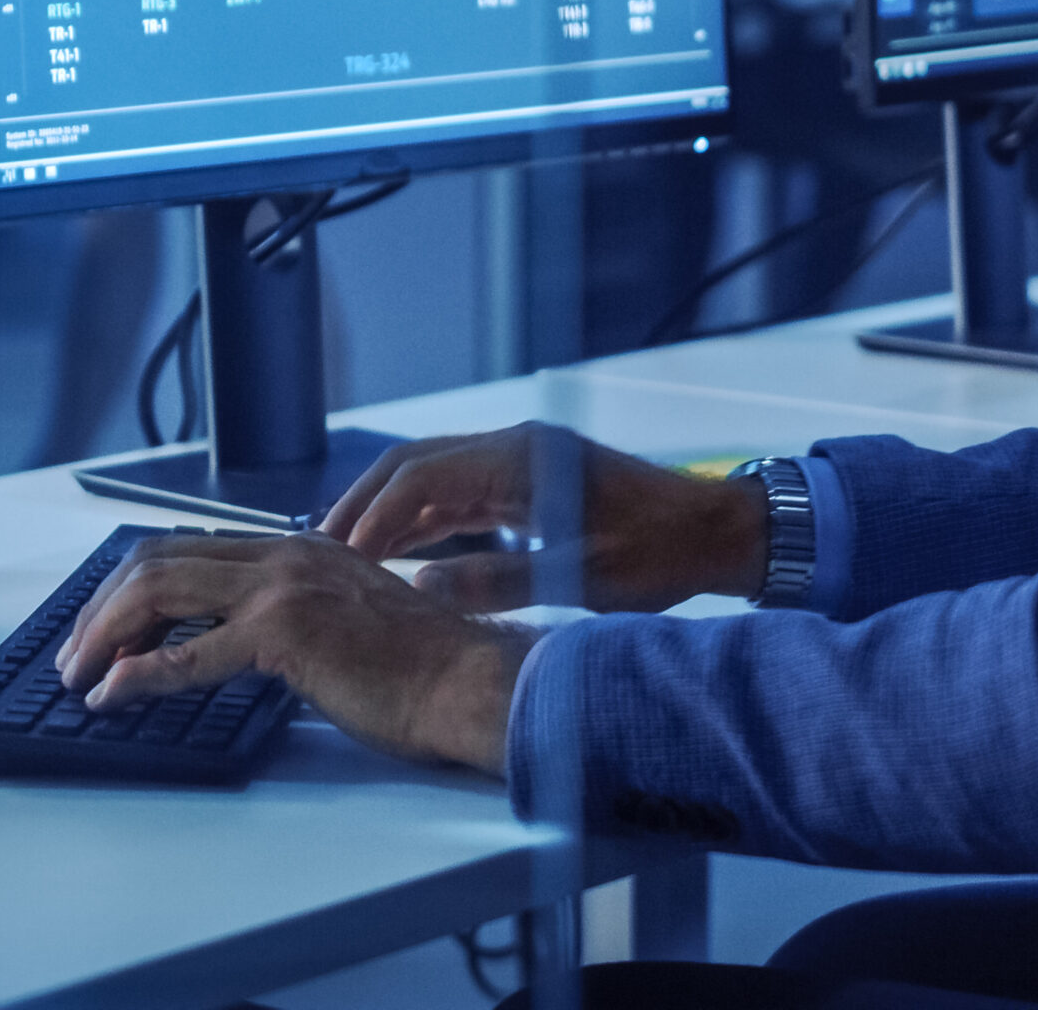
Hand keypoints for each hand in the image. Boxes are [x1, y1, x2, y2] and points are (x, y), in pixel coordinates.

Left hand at [54, 532, 529, 771]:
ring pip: (160, 591)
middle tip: (73, 655)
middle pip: (158, 560)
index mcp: (297, 546)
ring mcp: (282, 586)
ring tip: (79, 675)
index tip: (103, 628)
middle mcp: (284, 553)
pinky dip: (138, 676)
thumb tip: (230, 644)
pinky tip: (113, 696)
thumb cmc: (417, 669)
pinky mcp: (283, 632)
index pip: (188, 548)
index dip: (132, 586)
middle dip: (101, 608)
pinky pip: (188, 653)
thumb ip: (289, 618)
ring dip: (105, 635)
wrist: (466, 682)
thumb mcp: (343, 623)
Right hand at [319, 422, 767, 613]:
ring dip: (391, 510)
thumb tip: (417, 588)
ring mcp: (521, 462)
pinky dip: (424, 518)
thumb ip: (494, 581)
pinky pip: (460, 492)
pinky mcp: (529, 481)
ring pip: (433, 476)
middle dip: (366, 504)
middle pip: (417, 465)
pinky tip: (400, 551)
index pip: (423, 476)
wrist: (716, 531)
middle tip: (321, 547)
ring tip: (346, 551)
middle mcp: (514, 449)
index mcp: (522, 460)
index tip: (339, 553)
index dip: (375, 515)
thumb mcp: (576, 577)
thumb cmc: (658, 555)